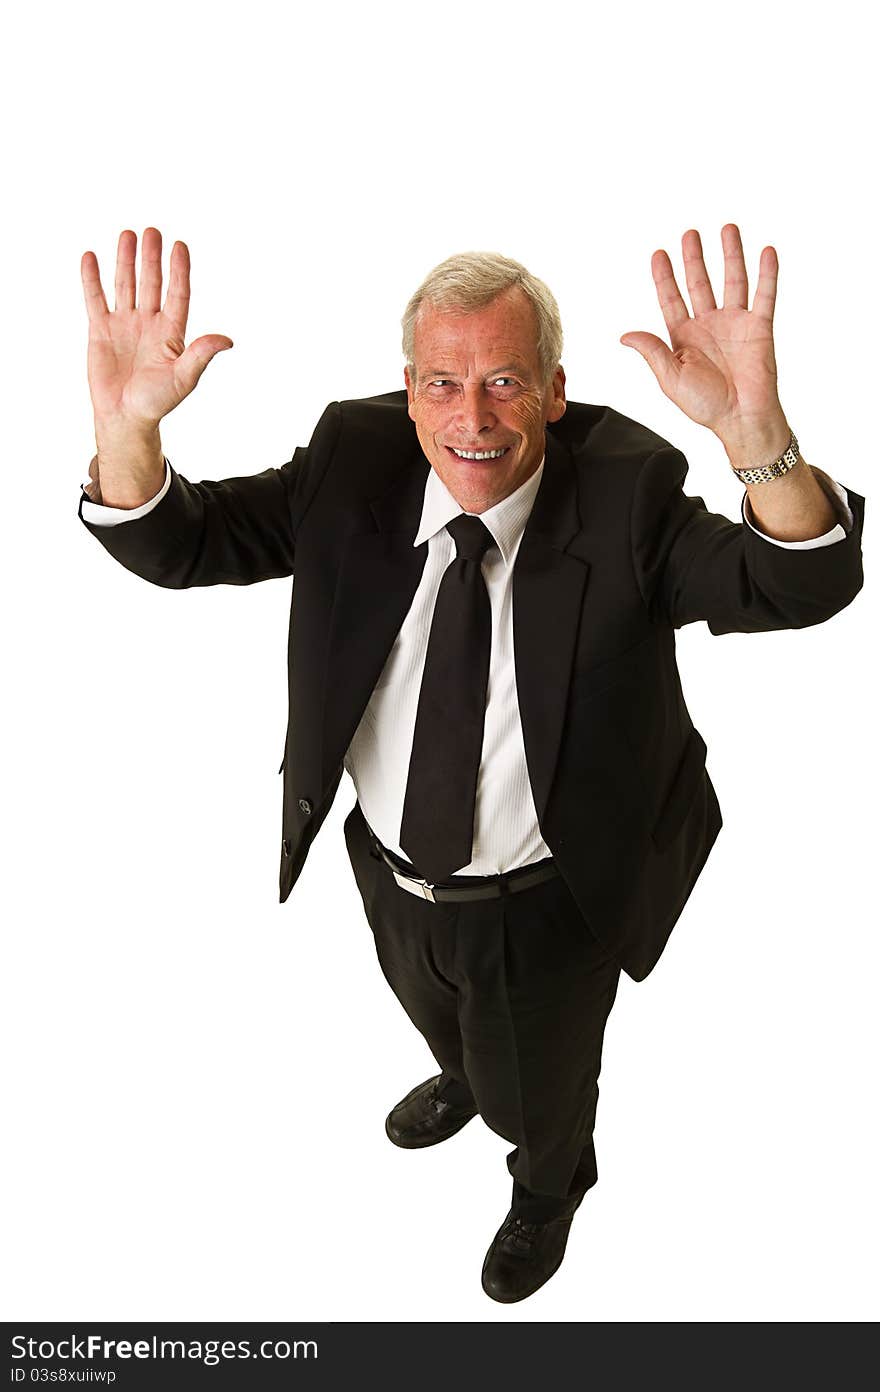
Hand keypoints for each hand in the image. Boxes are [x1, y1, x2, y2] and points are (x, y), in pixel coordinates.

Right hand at [81, 227, 232, 429]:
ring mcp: (124, 324)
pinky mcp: (100, 330)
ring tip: (127, 235)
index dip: (179, 271)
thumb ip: (201, 355)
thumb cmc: (157, 402)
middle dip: (152, 258)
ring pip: (126, 284)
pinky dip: (92, 279)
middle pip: (152, 282)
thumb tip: (227, 340)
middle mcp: (149, 323)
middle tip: (152, 231)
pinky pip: (95, 299)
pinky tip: (90, 257)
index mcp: (172, 333)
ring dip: (126, 260)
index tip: (180, 246)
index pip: (178, 293)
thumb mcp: (184, 378)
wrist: (125, 417)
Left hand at [619, 224, 785, 444]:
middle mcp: (709, 325)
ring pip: (732, 280)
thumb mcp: (670, 378)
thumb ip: (651, 352)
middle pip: (699, 283)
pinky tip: (767, 251)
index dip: (664, 277)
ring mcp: (735, 323)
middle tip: (689, 233)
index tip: (658, 254)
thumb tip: (625, 335)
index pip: (671, 299)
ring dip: (730, 254)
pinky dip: (767, 274)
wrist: (740, 418)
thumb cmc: (704, 404)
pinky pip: (764, 295)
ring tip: (727, 228)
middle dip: (694, 258)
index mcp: (684, 337)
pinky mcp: (759, 327)